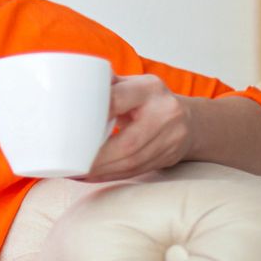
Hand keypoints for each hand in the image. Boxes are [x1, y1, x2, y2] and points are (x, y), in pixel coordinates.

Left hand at [77, 74, 194, 182]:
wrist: (188, 119)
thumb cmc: (149, 99)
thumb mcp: (131, 83)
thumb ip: (105, 84)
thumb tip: (72, 85)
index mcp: (149, 89)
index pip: (118, 100)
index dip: (94, 114)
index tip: (71, 126)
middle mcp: (164, 112)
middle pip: (128, 142)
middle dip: (97, 157)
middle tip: (71, 162)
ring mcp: (170, 138)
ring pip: (132, 161)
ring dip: (100, 171)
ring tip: (76, 173)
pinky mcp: (167, 157)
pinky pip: (135, 171)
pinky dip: (110, 175)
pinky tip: (90, 176)